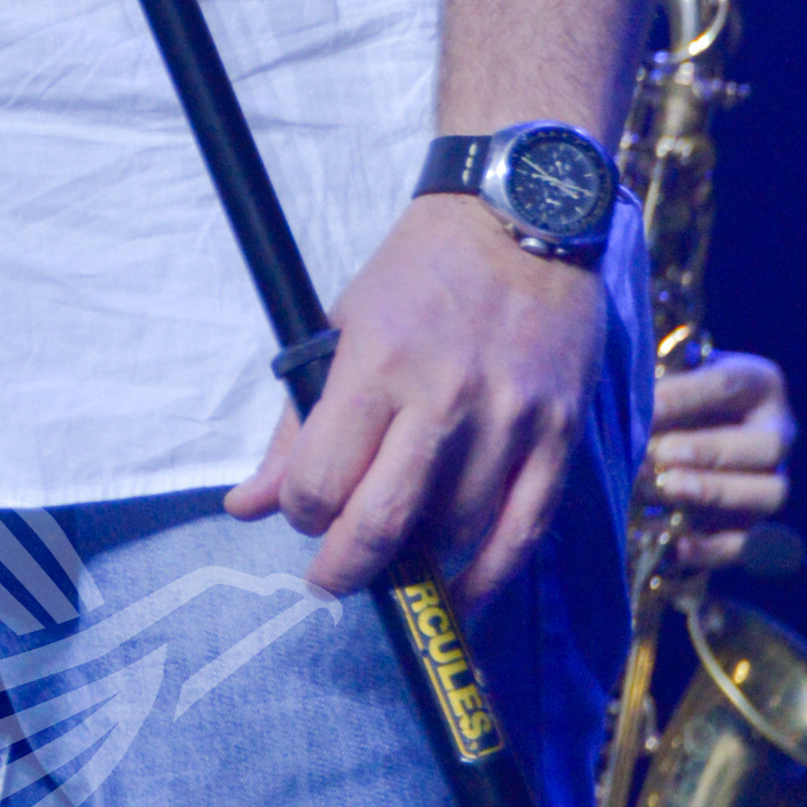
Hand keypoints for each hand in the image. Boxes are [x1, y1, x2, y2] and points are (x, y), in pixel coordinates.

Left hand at [224, 193, 604, 606]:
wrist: (520, 215)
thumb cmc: (418, 270)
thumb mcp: (340, 327)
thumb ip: (296, 424)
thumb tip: (247, 506)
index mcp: (376, 365)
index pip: (320, 482)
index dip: (300, 515)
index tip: (303, 512)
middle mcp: (443, 399)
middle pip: (382, 524)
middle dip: (344, 569)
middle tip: (331, 579)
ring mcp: (509, 420)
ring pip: (453, 535)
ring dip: (416, 565)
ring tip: (396, 557)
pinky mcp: (559, 434)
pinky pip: (523, 532)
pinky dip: (488, 576)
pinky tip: (462, 592)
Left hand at [642, 349, 794, 569]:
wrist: (677, 433)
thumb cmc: (669, 397)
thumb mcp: (667, 378)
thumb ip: (654, 385)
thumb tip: (630, 406)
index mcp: (759, 383)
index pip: (729, 384)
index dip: (685, 396)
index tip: (644, 407)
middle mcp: (778, 432)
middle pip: (766, 445)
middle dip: (707, 451)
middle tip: (656, 453)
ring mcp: (773, 481)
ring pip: (770, 493)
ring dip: (714, 492)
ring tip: (664, 487)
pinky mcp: (757, 526)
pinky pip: (750, 545)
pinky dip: (716, 549)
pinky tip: (678, 545)